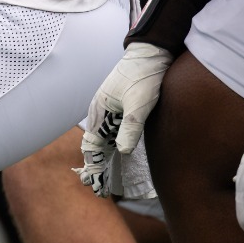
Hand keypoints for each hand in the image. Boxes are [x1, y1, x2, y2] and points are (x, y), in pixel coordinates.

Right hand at [79, 42, 173, 196]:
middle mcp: (100, 112)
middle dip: (95, 167)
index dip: (93, 166)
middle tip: (99, 189)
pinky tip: (118, 156)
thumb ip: (131, 128)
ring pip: (102, 140)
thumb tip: (123, 152)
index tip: (96, 185)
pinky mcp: (120, 108)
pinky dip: (112, 147)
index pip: (91, 146)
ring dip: (103, 159)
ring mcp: (109, 110)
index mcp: (99, 112)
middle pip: (94, 145)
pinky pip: (111, 132)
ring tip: (105, 178)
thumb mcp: (140, 104)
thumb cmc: (144, 76)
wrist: (152, 54)